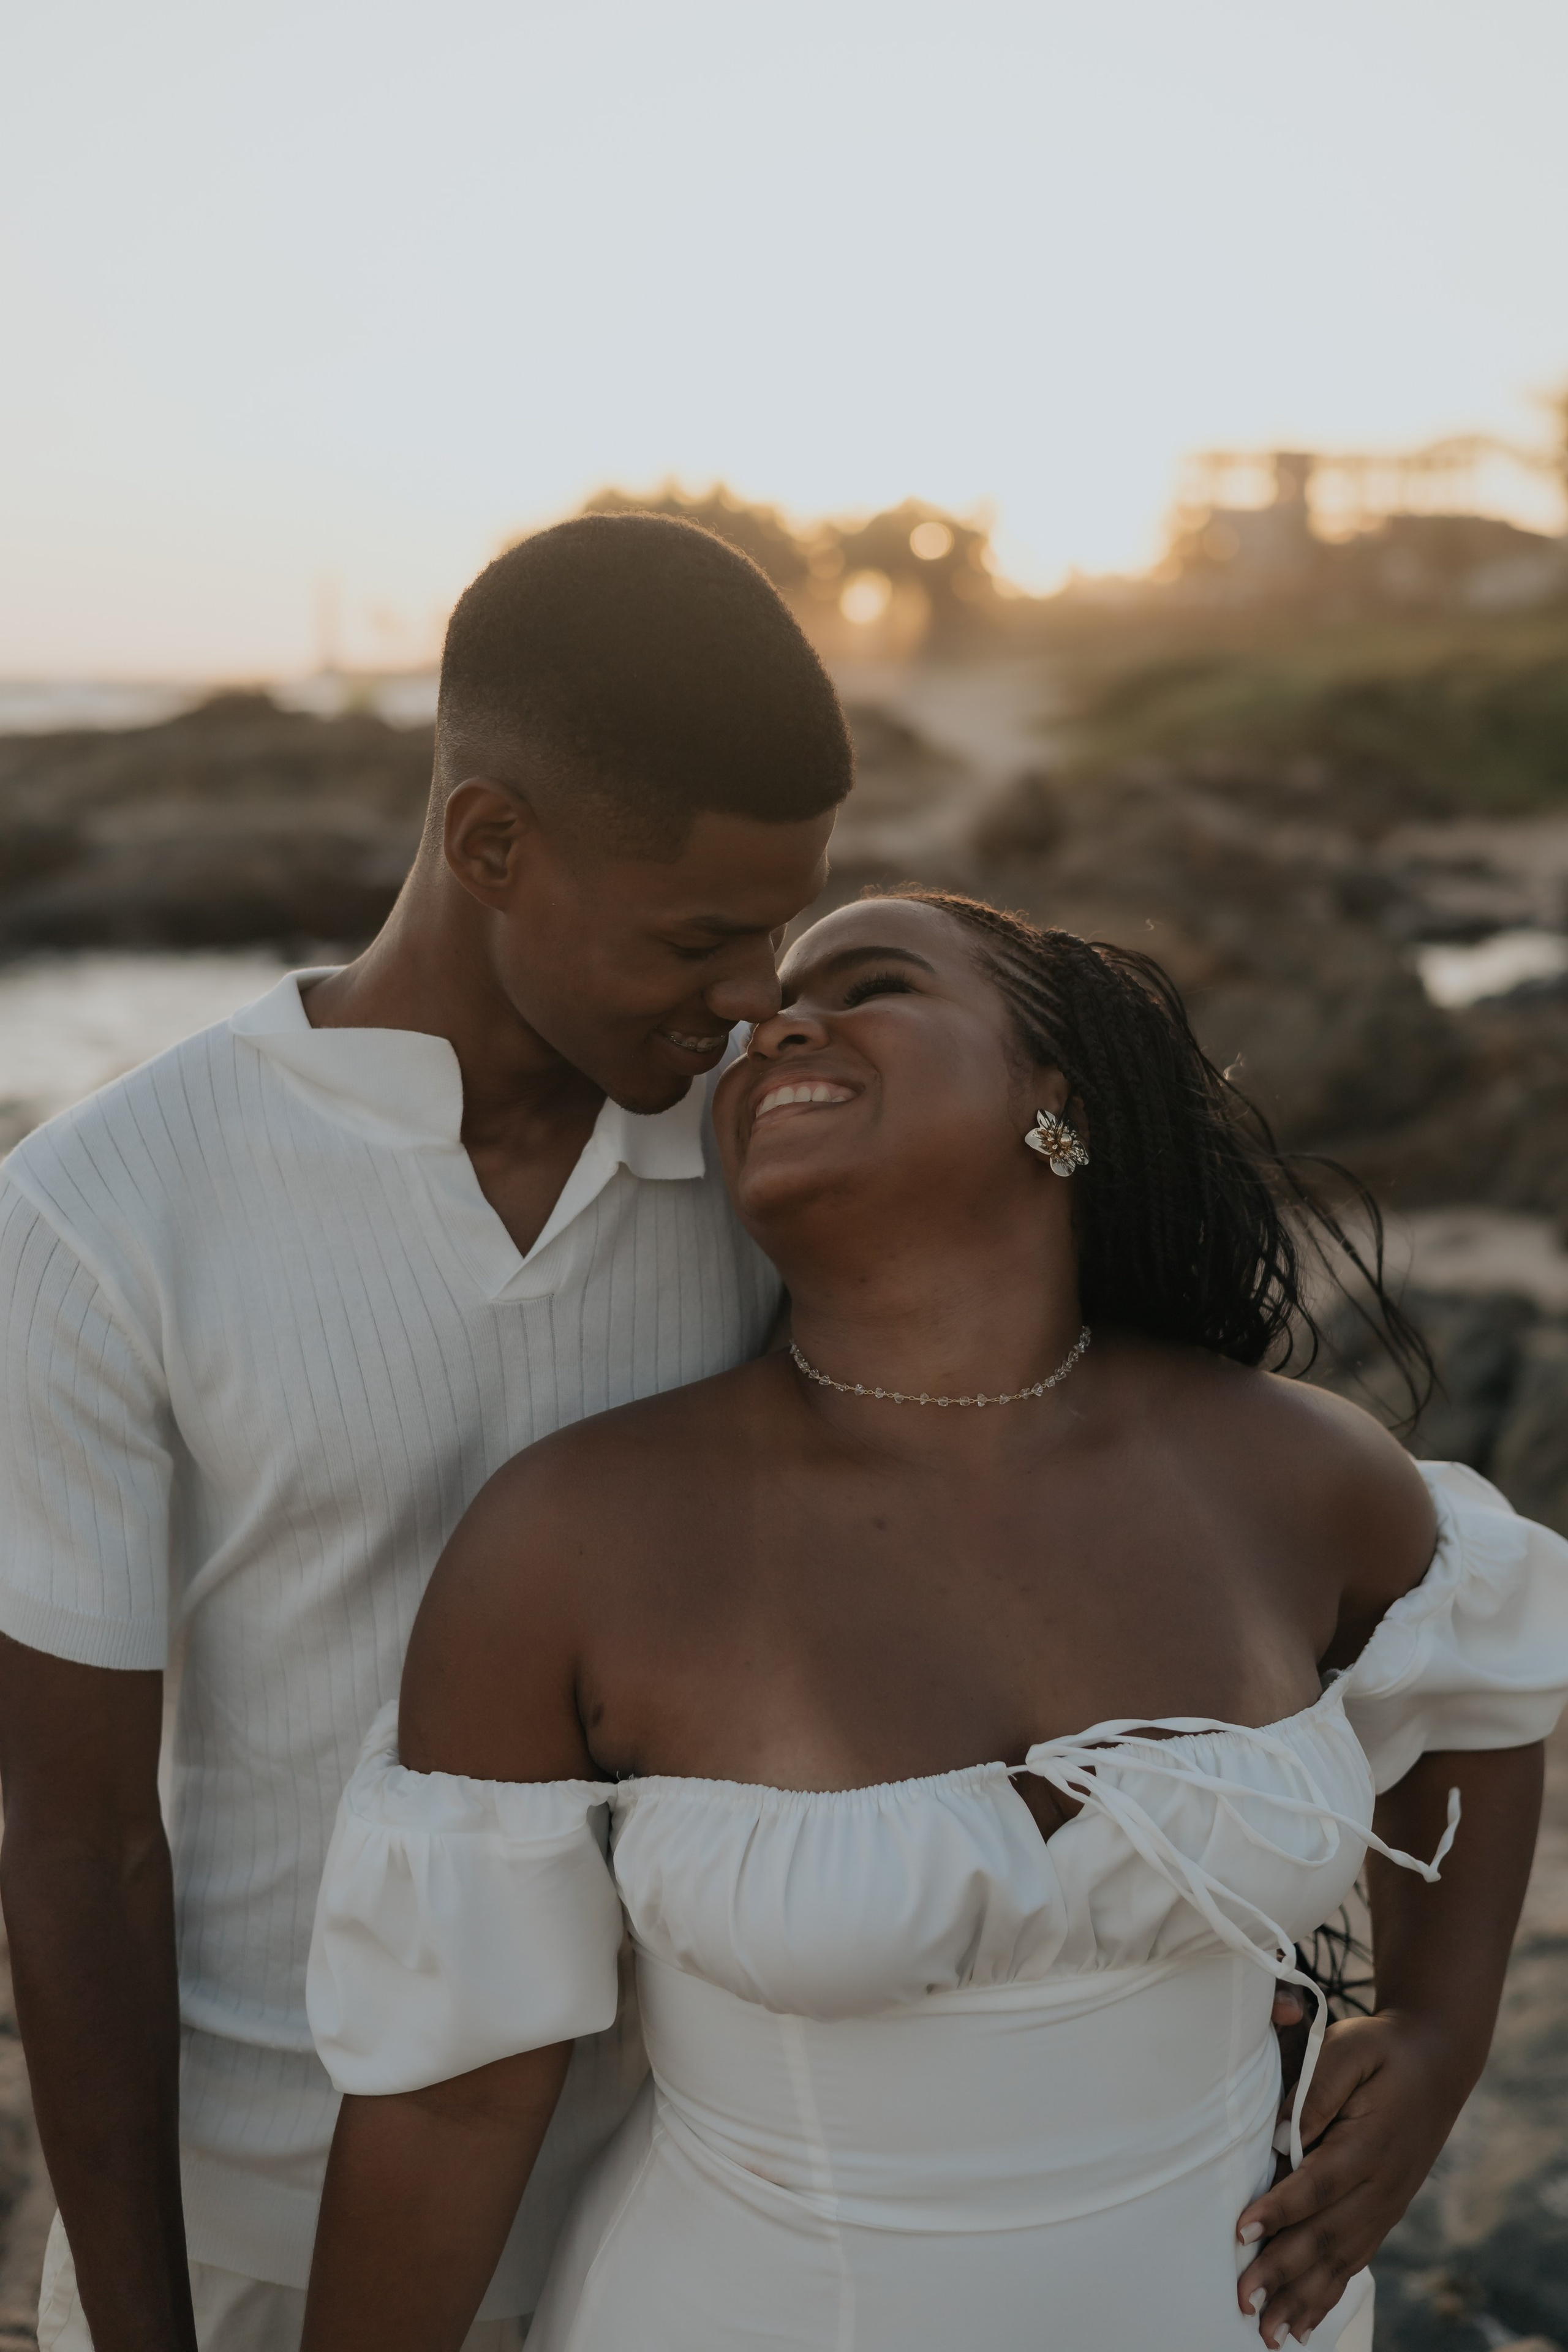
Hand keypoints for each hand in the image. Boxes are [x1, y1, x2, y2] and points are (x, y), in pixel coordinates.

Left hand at [1235, 2010, 1473, 2347]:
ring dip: (1303, 2298)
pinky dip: (1328, 2294)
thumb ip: (1316, 2087)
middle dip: (1283, 2272)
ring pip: (1341, 2261)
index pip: (1317, 2185)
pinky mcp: (1384, 2213)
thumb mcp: (1349, 2047)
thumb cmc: (1382, 2050)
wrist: (1437, 2061)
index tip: (1241, 2229)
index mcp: (1369, 2145)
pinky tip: (1304, 2323)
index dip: (1279, 2209)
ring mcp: (1386, 2205)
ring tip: (1269, 2333)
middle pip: (1326, 2236)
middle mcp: (1381, 2186)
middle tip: (1244, 2299)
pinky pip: (1355, 2261)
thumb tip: (1283, 2131)